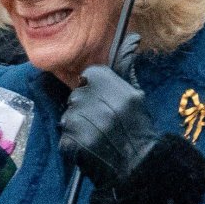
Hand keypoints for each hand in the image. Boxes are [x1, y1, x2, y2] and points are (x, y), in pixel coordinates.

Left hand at [58, 58, 157, 189]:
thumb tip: (132, 37)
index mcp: (105, 83)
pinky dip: (75, 144)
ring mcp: (77, 121)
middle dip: (87, 108)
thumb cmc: (139, 128)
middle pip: (76, 96)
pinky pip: (66, 137)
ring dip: (80, 126)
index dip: (96, 89)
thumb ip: (126, 66)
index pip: (89, 76)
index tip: (106, 102)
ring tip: (99, 137)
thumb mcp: (136, 93)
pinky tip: (92, 148)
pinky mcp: (69, 142)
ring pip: (69, 116)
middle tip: (105, 123)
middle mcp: (90, 99)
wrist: (137, 166)